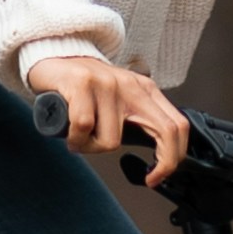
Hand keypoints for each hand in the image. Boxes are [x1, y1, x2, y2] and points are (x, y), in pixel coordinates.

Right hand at [35, 57, 190, 177]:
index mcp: (145, 90)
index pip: (177, 124)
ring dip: (93, 148)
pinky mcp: (82, 82)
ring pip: (112, 140)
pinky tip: (71, 134)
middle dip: (163, 163)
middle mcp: (131, 85)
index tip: (160, 175)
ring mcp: (107, 83)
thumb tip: (154, 156)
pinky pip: (84, 126)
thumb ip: (137, 121)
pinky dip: (75, 139)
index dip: (174, 156)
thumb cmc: (86, 86)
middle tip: (148, 178)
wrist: (55, 55)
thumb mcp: (120, 100)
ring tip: (82, 138)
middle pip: (165, 130)